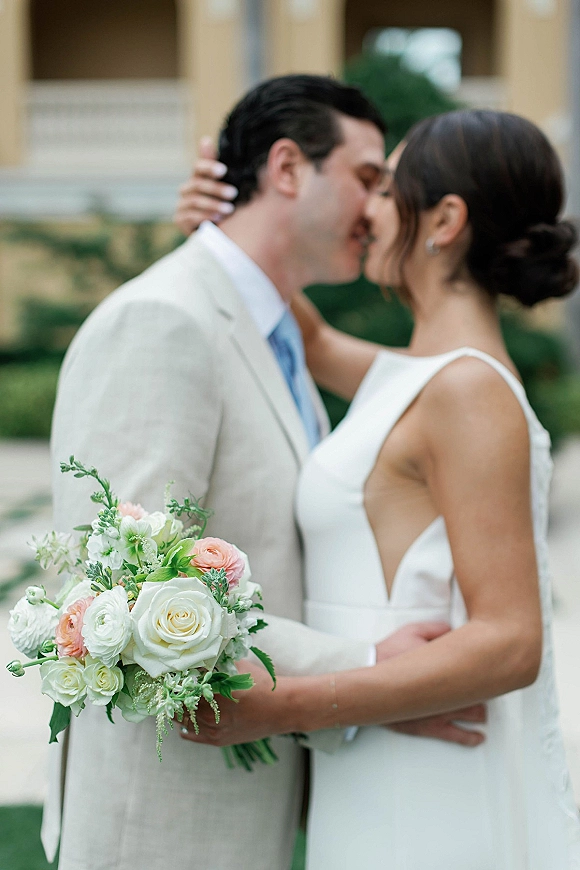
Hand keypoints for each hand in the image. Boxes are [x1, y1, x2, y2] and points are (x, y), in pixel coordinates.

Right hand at [173, 137, 236, 235]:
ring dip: (214, 205)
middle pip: (198, 184)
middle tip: (233, 194)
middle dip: (216, 189)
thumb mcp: (225, 188)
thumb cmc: (222, 207)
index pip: (198, 167)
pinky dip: (205, 217)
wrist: (217, 235)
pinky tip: (218, 219)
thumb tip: (205, 139)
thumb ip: (216, 168)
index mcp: (198, 178)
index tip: (223, 170)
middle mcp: (186, 190)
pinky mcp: (180, 220)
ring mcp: (181, 205)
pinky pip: (190, 216)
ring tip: (229, 210)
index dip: (209, 167)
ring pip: (195, 201)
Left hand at [179, 661, 282, 746]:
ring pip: (180, 718)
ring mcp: (211, 729)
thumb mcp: (237, 666)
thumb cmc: (260, 684)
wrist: (281, 709)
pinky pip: (189, 733)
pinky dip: (184, 724)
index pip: (180, 685)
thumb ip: (215, 662)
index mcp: (212, 691)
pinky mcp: (216, 740)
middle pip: (177, 702)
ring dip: (177, 707)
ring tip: (179, 696)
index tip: (170, 671)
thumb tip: (195, 655)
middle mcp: (208, 713)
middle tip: (172, 683)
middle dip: (174, 692)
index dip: (173, 677)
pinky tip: (187, 714)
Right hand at [375, 622, 485, 746]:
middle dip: (485, 688)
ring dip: (480, 710)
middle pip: (479, 691)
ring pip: (472, 713)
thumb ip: (437, 629)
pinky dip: (470, 737)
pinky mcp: (427, 727)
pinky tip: (479, 737)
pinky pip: (455, 735)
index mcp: (444, 667)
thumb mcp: (413, 631)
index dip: (485, 667)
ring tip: (483, 708)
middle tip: (487, 684)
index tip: (488, 664)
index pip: (476, 669)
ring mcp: (437, 712)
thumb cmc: (389, 654)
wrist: (366, 680)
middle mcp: (446, 693)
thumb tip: (456, 629)